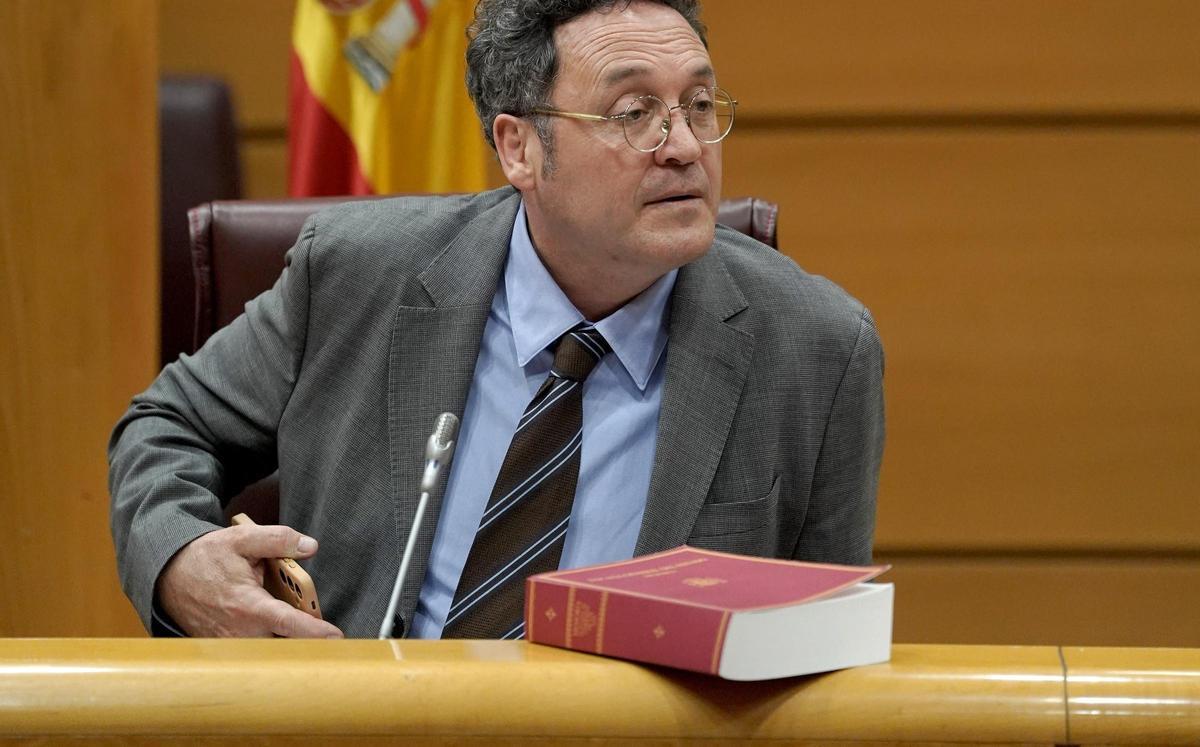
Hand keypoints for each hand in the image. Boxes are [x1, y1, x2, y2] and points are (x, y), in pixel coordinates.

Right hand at [156, 523, 344, 637]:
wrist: (168, 575)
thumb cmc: (205, 557)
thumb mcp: (241, 538)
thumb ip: (278, 539)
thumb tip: (309, 546)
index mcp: (248, 604)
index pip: (287, 623)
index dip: (314, 631)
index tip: (336, 636)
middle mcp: (240, 631)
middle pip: (284, 643)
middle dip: (305, 638)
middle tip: (322, 629)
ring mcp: (231, 644)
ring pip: (270, 649)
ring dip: (287, 641)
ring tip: (299, 626)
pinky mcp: (225, 649)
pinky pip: (254, 651)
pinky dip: (269, 642)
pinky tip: (275, 630)